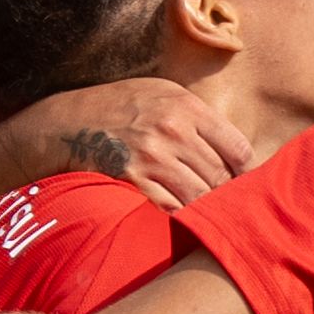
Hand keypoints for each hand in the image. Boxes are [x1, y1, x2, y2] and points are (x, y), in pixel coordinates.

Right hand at [93, 82, 250, 207]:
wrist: (66, 123)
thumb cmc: (119, 107)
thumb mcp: (161, 93)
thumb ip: (197, 116)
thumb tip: (234, 148)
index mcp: (186, 106)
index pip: (238, 148)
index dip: (247, 171)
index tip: (246, 183)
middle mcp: (173, 129)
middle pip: (221, 176)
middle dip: (229, 195)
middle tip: (232, 207)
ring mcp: (152, 156)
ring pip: (200, 196)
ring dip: (207, 209)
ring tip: (212, 217)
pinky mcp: (133, 179)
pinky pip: (171, 208)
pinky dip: (182, 216)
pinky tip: (184, 219)